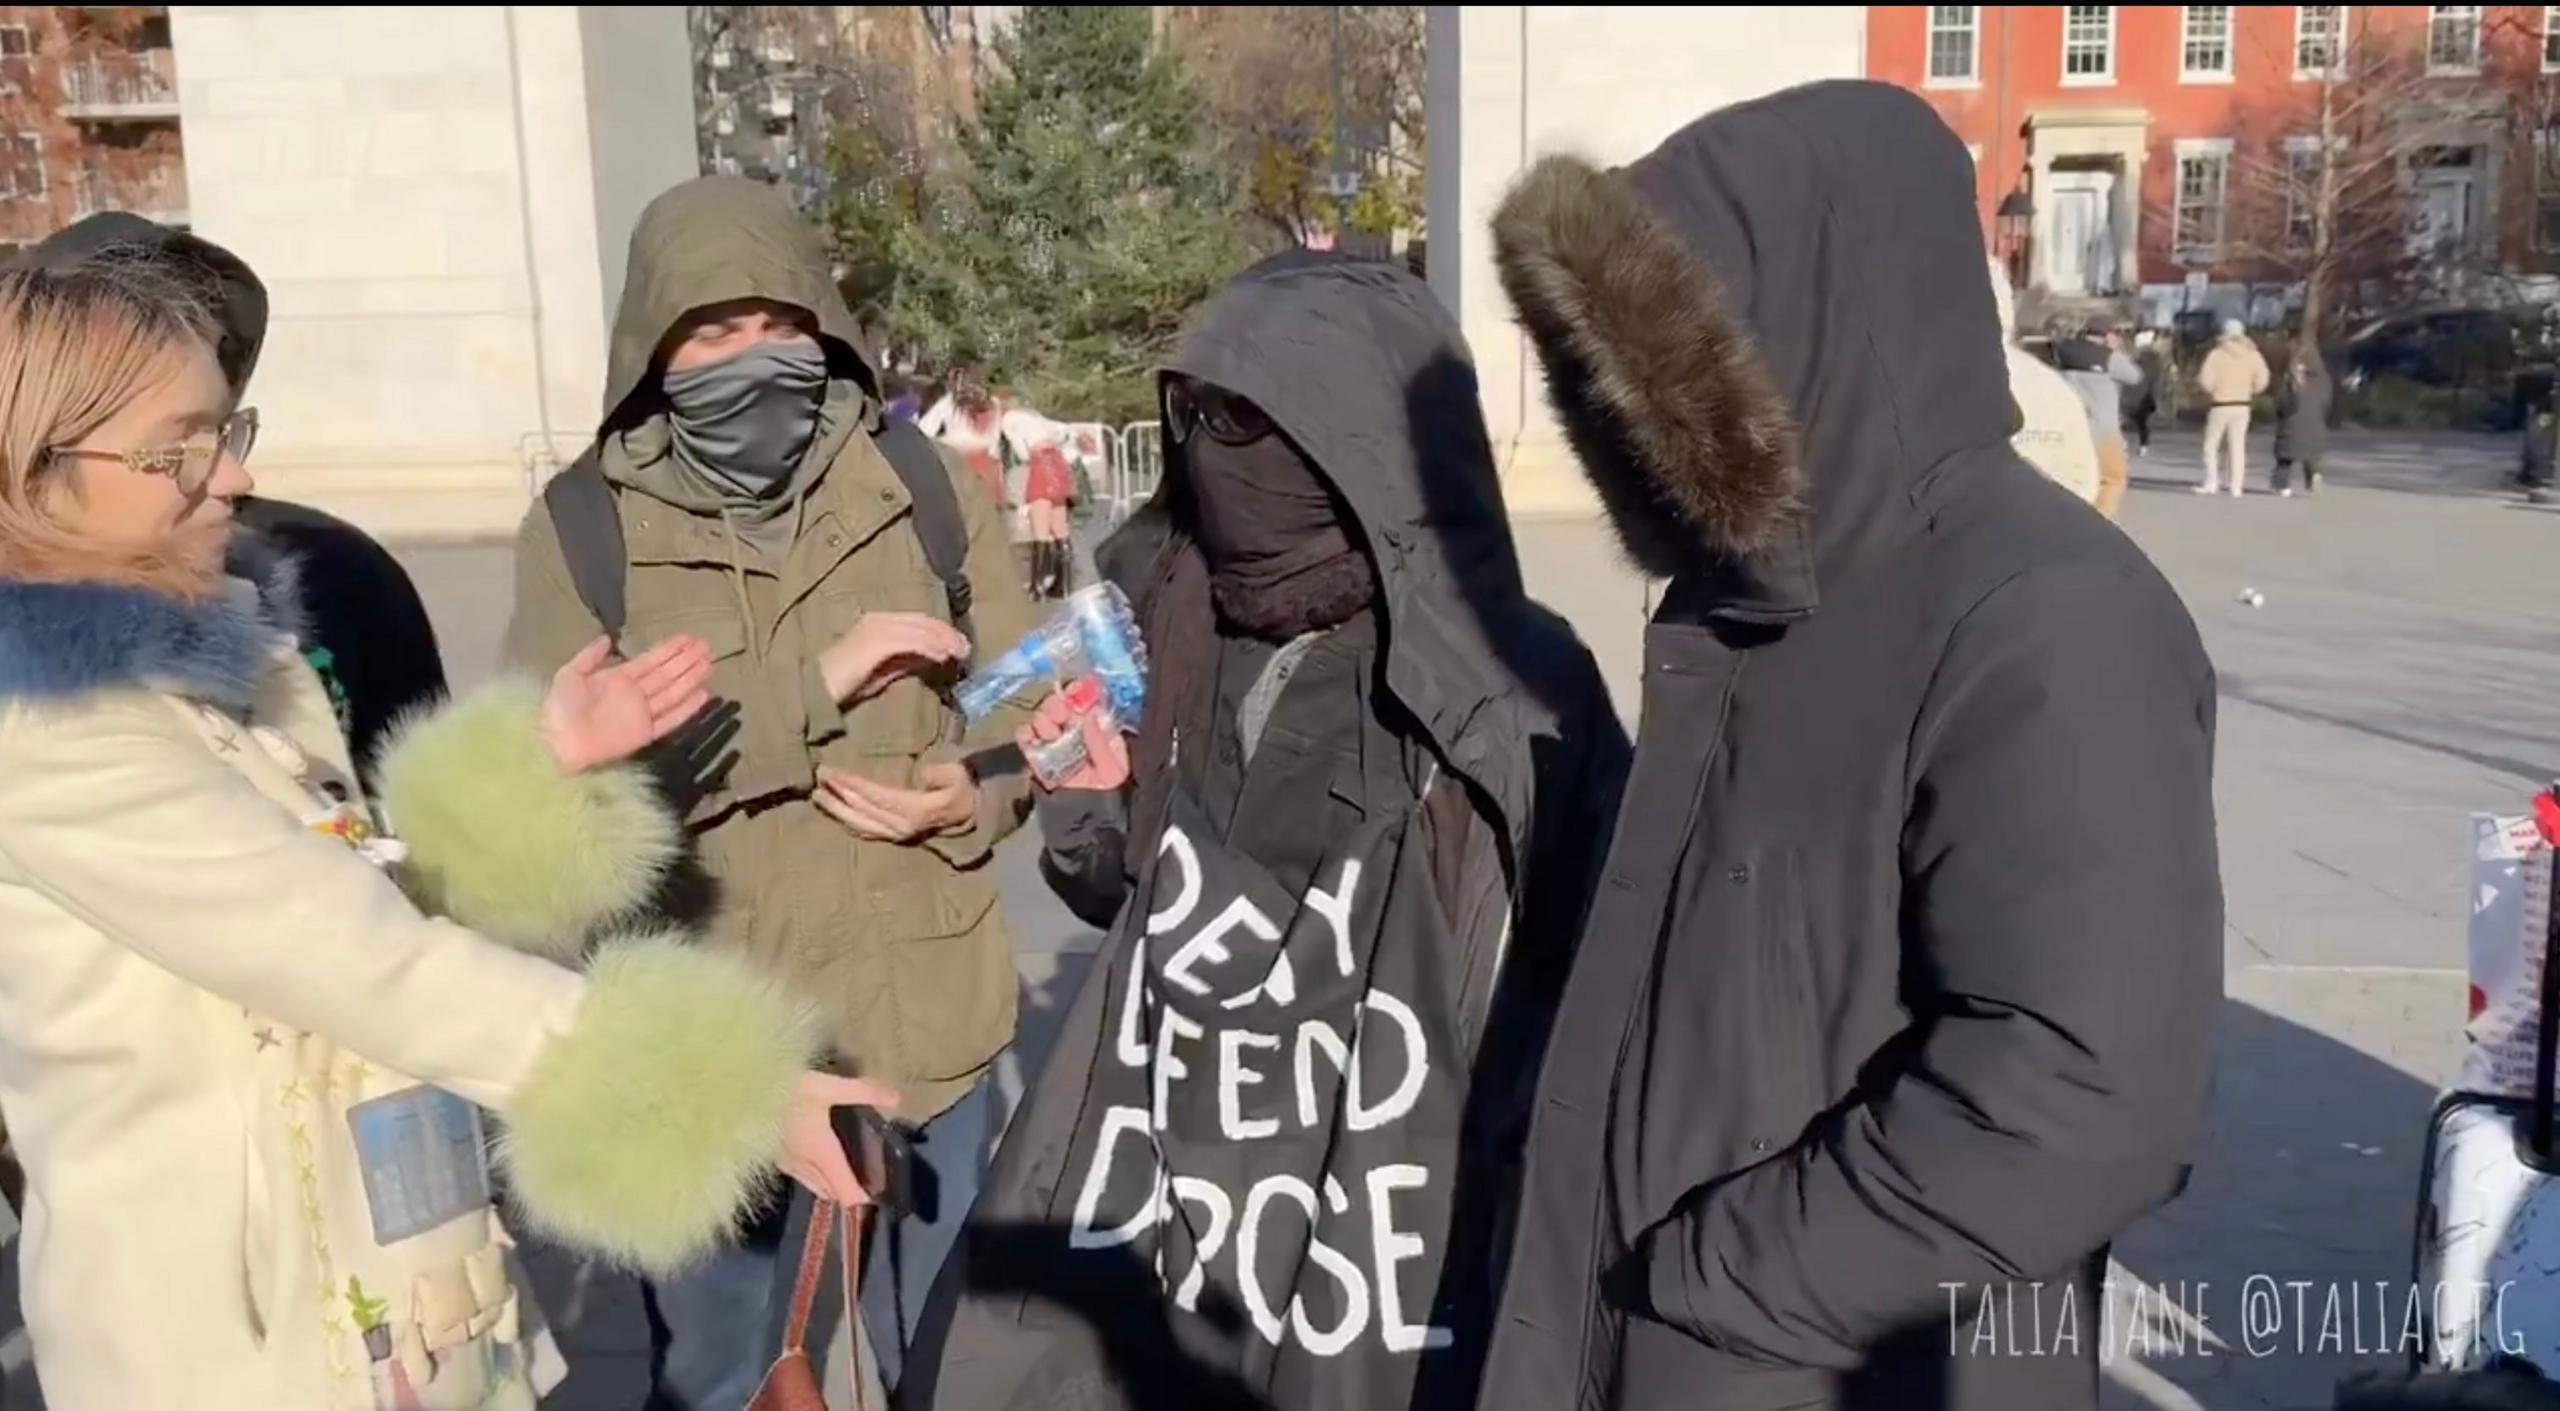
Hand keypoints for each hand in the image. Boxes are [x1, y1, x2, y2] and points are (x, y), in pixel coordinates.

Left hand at [540, 635, 712, 773]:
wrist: (557, 740)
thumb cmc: (560, 706)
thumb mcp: (570, 673)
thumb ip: (590, 655)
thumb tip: (607, 638)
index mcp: (618, 678)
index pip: (650, 660)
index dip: (670, 649)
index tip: (689, 638)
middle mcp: (634, 694)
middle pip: (666, 674)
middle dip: (686, 660)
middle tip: (707, 646)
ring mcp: (641, 714)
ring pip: (673, 692)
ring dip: (691, 678)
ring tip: (710, 663)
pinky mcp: (644, 734)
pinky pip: (670, 719)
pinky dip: (687, 708)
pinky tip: (703, 694)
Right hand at [778, 1071, 900, 1208]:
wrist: (735, 1096)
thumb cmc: (781, 1090)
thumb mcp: (824, 1086)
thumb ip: (861, 1092)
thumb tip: (897, 1098)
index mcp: (821, 1153)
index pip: (846, 1192)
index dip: (864, 1197)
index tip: (882, 1191)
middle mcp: (804, 1166)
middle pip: (832, 1191)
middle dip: (850, 1190)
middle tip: (870, 1176)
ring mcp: (786, 1166)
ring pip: (815, 1185)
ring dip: (832, 1183)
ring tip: (848, 1167)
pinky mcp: (773, 1159)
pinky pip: (801, 1176)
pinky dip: (815, 1175)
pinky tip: (818, 1156)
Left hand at [814, 761, 979, 841]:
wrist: (973, 813)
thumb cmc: (964, 789)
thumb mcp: (959, 776)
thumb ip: (942, 774)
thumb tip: (924, 774)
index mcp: (913, 810)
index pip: (873, 795)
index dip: (850, 784)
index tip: (830, 771)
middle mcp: (900, 826)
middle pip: (861, 810)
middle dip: (836, 793)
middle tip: (817, 777)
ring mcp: (896, 834)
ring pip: (859, 823)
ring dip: (836, 810)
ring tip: (817, 795)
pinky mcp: (894, 836)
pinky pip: (865, 830)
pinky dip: (848, 821)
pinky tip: (835, 812)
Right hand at [819, 612, 969, 704]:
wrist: (815, 689)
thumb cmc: (845, 682)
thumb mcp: (883, 670)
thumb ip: (906, 660)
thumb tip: (934, 656)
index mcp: (879, 621)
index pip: (918, 621)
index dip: (942, 631)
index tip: (960, 645)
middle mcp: (879, 619)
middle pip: (923, 621)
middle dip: (948, 634)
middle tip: (967, 650)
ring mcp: (876, 628)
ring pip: (920, 629)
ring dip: (944, 641)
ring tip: (961, 654)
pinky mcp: (876, 643)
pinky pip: (910, 641)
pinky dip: (930, 648)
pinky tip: (943, 656)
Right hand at [1016, 683, 1129, 791]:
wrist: (1086, 819)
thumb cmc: (1107, 791)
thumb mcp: (1113, 768)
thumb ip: (1101, 742)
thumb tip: (1091, 712)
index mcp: (1096, 727)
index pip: (1085, 700)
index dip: (1079, 692)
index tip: (1075, 690)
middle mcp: (1073, 729)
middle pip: (1059, 705)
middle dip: (1058, 705)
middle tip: (1061, 713)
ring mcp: (1053, 741)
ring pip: (1041, 718)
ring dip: (1045, 722)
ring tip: (1052, 735)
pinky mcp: (1036, 754)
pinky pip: (1025, 737)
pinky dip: (1026, 734)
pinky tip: (1033, 738)